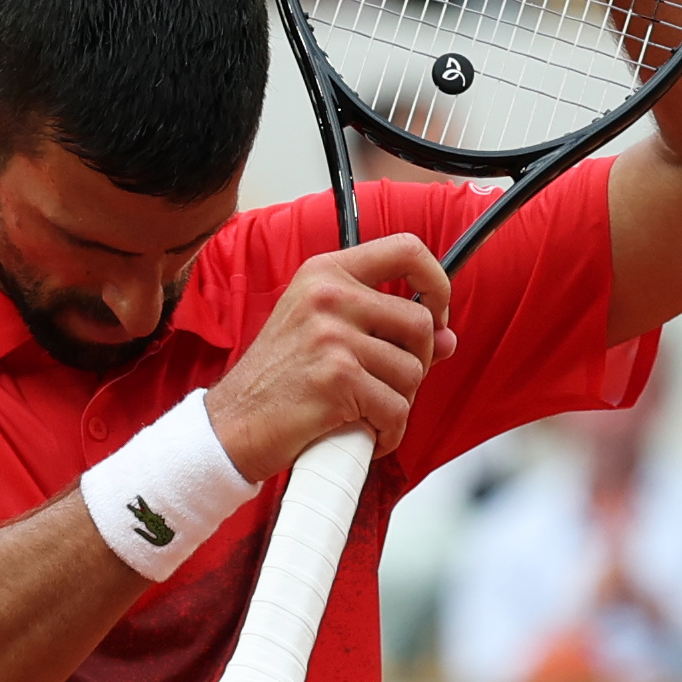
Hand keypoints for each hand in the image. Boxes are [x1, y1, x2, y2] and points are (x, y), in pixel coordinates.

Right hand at [205, 233, 457, 477]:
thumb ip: (385, 327)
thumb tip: (448, 338)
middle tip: (389, 383)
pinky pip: (396, 409)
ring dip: (400, 402)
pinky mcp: (336, 378)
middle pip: (420, 322)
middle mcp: (328, 295)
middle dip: (418, 362)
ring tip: (366, 409)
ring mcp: (332, 336)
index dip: (437, 283)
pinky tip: (366, 432)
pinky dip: (389, 431)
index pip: (407, 250)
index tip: (437, 313)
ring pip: (413, 371)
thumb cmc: (278, 379)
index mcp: (325, 272)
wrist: (232, 424)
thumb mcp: (324, 332)